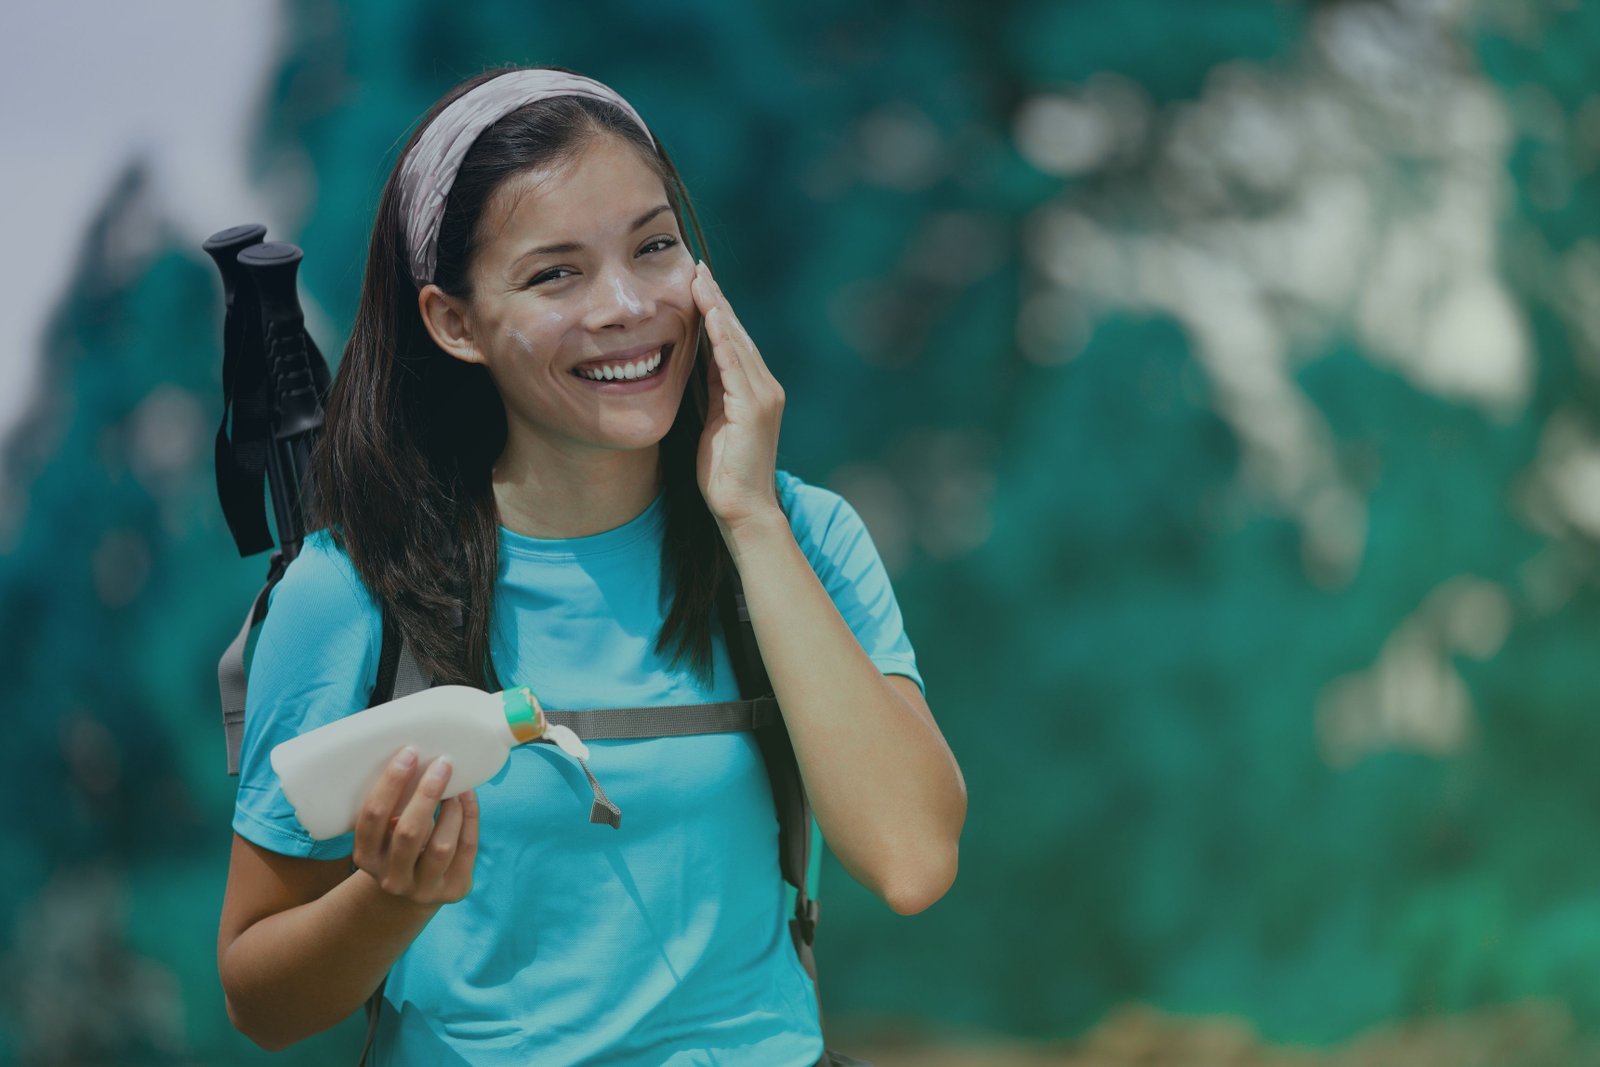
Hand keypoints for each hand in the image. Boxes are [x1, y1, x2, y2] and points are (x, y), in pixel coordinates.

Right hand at [351, 748, 477, 906]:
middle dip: (427, 793)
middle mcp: (391, 878)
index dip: (390, 784)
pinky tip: (468, 796)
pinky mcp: (453, 890)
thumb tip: (417, 755)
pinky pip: (466, 848)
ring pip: (442, 845)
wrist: (411, 892)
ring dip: (453, 808)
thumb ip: (393, 805)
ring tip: (457, 784)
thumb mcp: (384, 833)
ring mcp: (423, 888)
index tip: (408, 753)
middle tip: (442, 763)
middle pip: (409, 832)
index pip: (372, 819)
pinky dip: (470, 817)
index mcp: (365, 857)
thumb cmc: (396, 845)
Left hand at [690, 261, 784, 533]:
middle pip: (737, 334)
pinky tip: (709, 315)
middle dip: (716, 299)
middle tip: (697, 267)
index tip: (698, 283)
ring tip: (700, 280)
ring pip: (737, 342)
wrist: (743, 510)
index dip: (716, 311)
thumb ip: (714, 392)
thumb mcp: (715, 423)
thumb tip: (701, 363)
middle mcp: (765, 387)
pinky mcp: (754, 408)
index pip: (732, 341)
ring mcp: (763, 396)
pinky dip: (722, 338)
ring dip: (718, 309)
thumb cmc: (725, 474)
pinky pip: (734, 365)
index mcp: (755, 390)